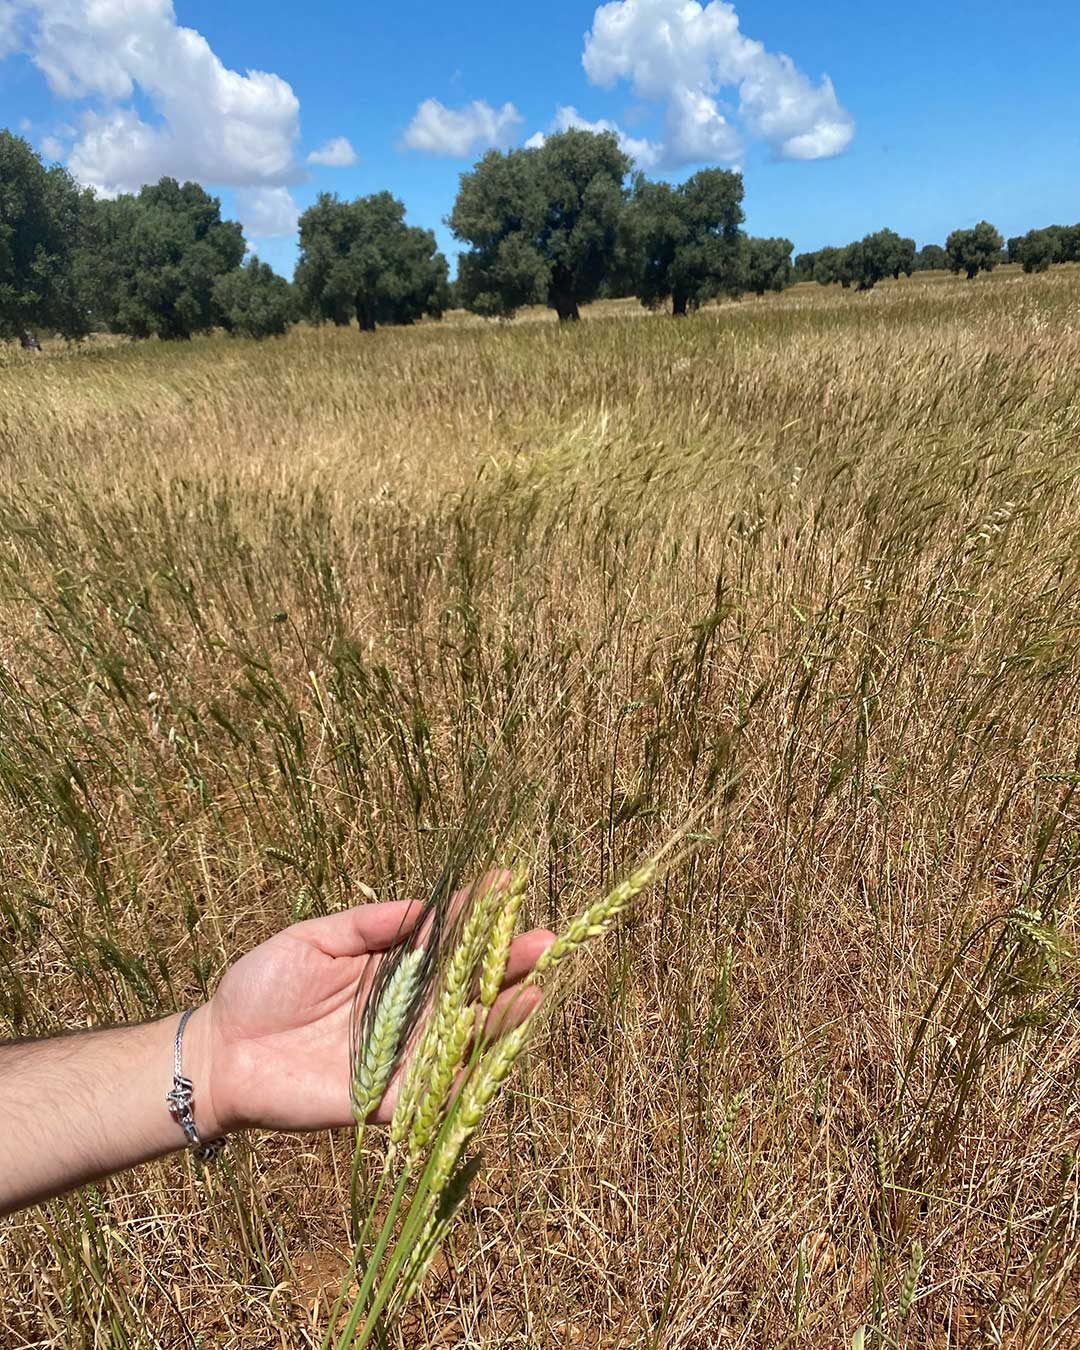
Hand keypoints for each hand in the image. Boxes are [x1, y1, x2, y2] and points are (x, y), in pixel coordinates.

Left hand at [192, 874, 552, 1138]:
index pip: (446, 939)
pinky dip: (467, 1074)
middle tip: (543, 941)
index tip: (508, 885)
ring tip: (531, 987)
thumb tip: (428, 906)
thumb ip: (371, 925)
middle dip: (506, 964)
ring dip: (499, 1015)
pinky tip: (494, 1051)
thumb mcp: (315, 938)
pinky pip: (437, 1090)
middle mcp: (406, 1010)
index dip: (476, 914)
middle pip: (467, 986)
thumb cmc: (262, 985)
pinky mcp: (387, 1099)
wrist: (221, 1052)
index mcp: (391, 968)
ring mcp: (401, 1054)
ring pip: (464, 1035)